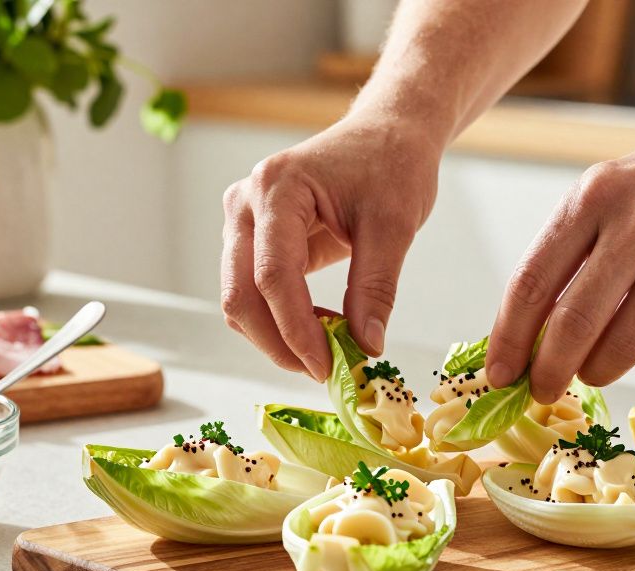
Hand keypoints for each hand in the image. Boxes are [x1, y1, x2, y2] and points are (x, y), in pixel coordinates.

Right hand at [220, 116, 440, 379]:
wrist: (387, 135)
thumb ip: (376, 288)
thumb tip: (366, 347)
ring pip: (240, 299)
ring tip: (329, 348)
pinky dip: (281, 321)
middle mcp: (246, 204)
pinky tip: (322, 328)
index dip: (296, 329)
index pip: (273, 274)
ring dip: (277, 335)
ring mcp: (243, 222)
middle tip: (325, 372)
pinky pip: (254, 293)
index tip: (327, 368)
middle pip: (241, 293)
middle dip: (279, 342)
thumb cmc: (392, 164)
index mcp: (277, 189)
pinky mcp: (253, 240)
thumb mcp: (394, 225)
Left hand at [486, 116, 634, 402]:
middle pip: (572, 326)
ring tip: (596, 369)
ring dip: (599, 372)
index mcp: (593, 196)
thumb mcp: (614, 192)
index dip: (507, 338)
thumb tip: (527, 333)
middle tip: (542, 391)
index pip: (531, 282)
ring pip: (621, 347)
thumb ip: (572, 252)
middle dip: (549, 372)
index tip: (498, 375)